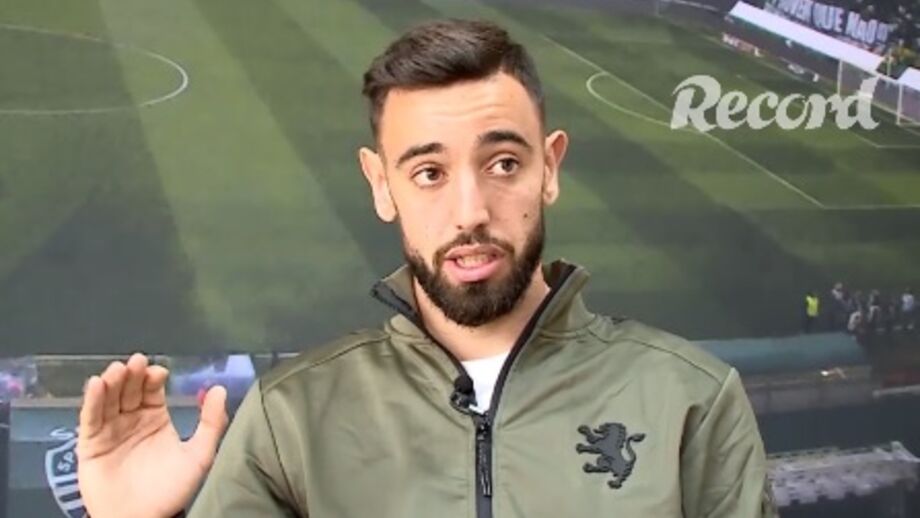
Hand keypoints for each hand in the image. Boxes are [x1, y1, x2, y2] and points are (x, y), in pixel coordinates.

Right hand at [77, 353, 228, 517]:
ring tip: (117, 370)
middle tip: (136, 362)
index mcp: (156, 418)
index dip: (153, 377)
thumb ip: (212, 423)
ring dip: (112, 382)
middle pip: (129, 389)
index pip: (153, 389)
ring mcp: (110, 429)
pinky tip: (96, 385)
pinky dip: (92, 401)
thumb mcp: (199, 455)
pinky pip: (90, 418)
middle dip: (132, 374)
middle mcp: (131, 419)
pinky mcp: (90, 443)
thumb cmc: (171, 491)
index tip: (158, 371)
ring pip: (109, 399)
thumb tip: (220, 389)